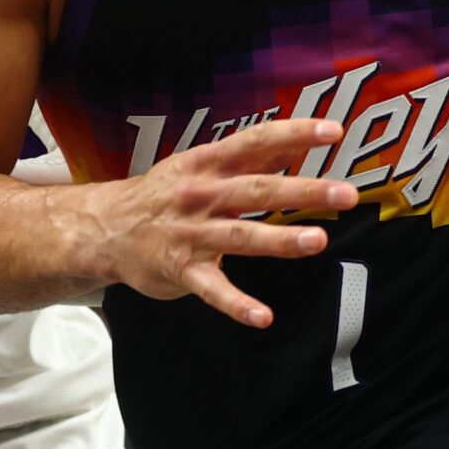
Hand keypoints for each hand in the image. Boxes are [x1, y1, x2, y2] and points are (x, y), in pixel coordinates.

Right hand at [91, 118, 356, 327]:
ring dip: (280, 239)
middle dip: (302, 190)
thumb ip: (248, 157)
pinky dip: (236, 304)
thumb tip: (295, 141)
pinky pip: (212, 289)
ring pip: (241, 236)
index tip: (333, 132)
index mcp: (208, 165)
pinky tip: (262, 317)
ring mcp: (190, 233)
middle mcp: (201, 195)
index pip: (256, 142)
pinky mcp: (180, 270)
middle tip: (344, 194)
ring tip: (317, 241)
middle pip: (257, 190)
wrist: (104, 229)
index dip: (295, 135)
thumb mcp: (200, 165)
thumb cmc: (162, 195)